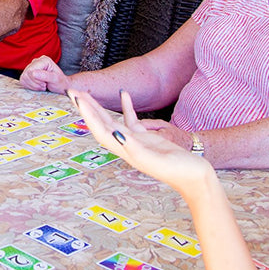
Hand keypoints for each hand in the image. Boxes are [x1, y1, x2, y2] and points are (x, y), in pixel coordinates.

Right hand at [19, 55, 70, 92]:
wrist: (61, 86)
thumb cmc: (60, 82)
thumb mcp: (56, 79)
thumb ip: (45, 75)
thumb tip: (33, 73)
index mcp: (44, 60)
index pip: (32, 70)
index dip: (36, 79)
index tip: (45, 83)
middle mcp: (36, 62)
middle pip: (27, 74)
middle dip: (35, 83)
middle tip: (44, 85)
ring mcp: (31, 67)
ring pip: (24, 78)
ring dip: (33, 86)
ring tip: (42, 85)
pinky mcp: (27, 74)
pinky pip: (22, 81)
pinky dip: (30, 86)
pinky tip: (37, 86)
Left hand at [69, 90, 213, 195]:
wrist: (195, 177)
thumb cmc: (178, 171)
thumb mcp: (155, 160)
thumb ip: (135, 148)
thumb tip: (116, 134)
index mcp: (125, 151)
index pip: (100, 130)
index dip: (87, 114)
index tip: (78, 99)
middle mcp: (125, 146)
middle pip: (99, 124)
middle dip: (86, 109)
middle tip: (73, 92)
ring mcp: (135, 140)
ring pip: (112, 120)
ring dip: (99, 107)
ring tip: (87, 93)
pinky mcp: (146, 137)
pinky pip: (132, 119)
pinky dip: (126, 107)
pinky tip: (123, 93)